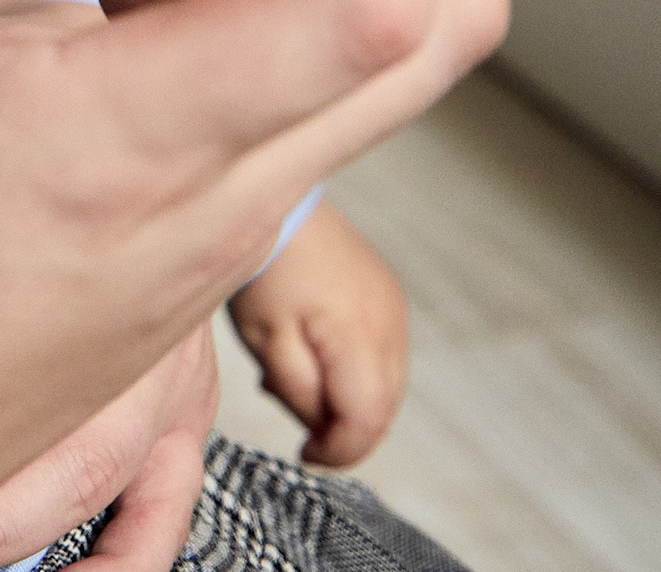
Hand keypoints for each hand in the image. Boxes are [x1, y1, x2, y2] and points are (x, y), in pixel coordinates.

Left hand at [227, 203, 409, 466]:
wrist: (279, 208)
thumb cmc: (265, 272)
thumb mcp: (267, 341)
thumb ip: (299, 392)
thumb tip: (323, 428)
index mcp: (360, 342)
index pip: (367, 423)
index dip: (338, 451)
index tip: (305, 453)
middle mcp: (391, 329)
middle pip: (381, 410)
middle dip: (341, 429)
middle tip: (297, 425)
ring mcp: (395, 310)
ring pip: (384, 386)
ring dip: (347, 400)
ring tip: (294, 380)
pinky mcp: (389, 297)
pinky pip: (382, 355)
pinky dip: (354, 371)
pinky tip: (312, 354)